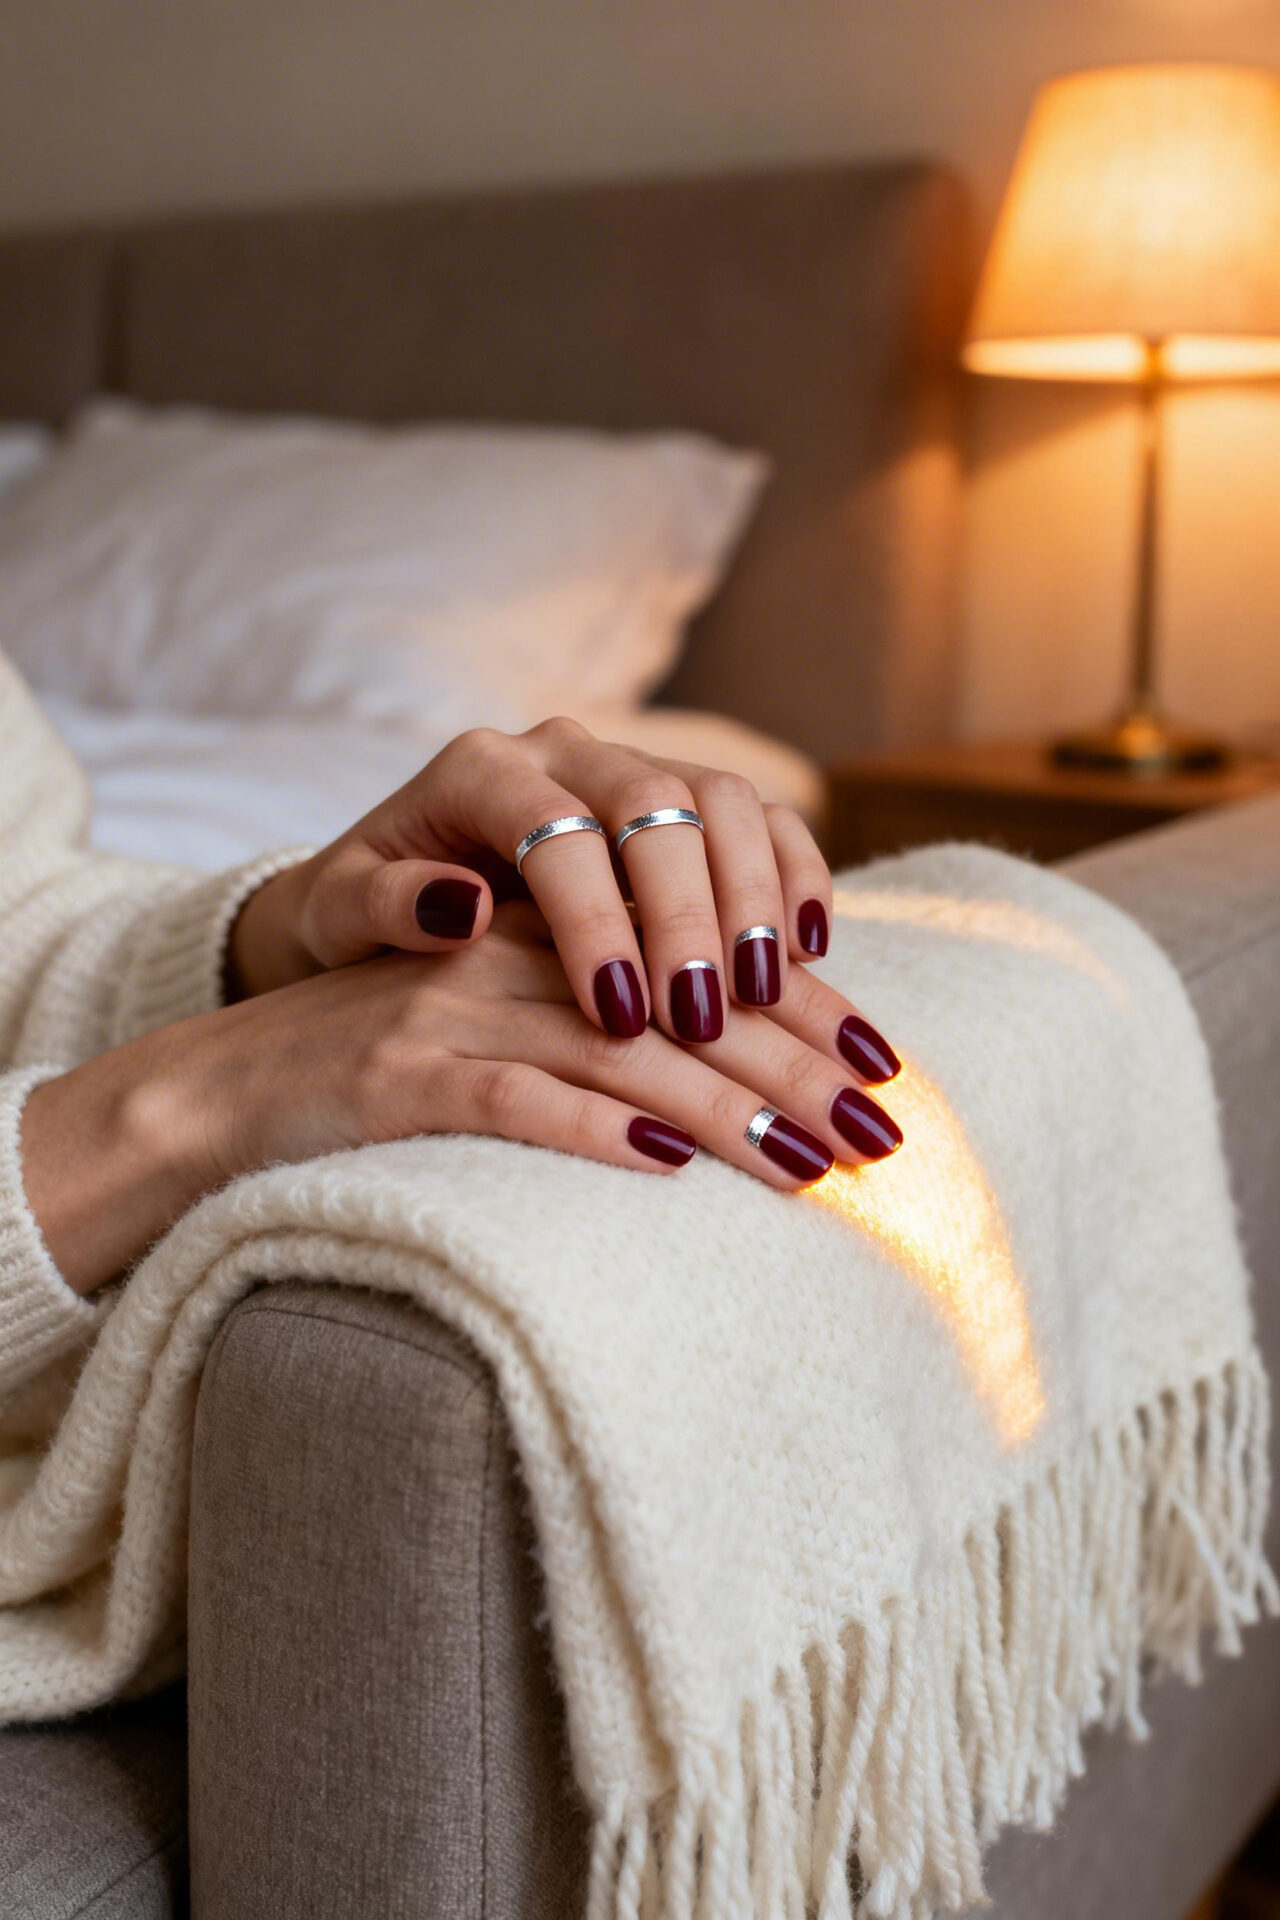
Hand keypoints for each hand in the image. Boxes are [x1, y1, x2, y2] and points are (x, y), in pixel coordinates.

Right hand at [23, 906, 900, 1296]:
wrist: (215, 1092)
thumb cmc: (373, 1071)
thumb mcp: (492, 1023)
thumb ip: (593, 1026)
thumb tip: (721, 1087)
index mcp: (541, 928)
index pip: (693, 961)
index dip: (795, 1012)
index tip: (879, 1067)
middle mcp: (507, 952)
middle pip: (677, 1005)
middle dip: (790, 1069)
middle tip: (880, 1133)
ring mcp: (450, 1012)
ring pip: (614, 1052)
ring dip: (723, 1113)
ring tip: (811, 1166)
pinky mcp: (395, 1075)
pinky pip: (508, 1099)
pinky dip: (589, 1132)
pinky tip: (662, 1169)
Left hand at [228, 717, 837, 1047]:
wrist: (391, 889)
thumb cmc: (362, 913)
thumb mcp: (338, 914)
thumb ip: (383, 904)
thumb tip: (462, 906)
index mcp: (481, 769)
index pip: (557, 833)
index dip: (596, 923)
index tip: (617, 1016)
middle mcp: (568, 750)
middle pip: (657, 806)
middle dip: (687, 917)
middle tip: (702, 1018)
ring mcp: (636, 766)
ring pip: (724, 802)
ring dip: (755, 898)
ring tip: (763, 996)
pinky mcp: (687, 803)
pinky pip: (764, 819)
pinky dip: (797, 876)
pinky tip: (810, 953)